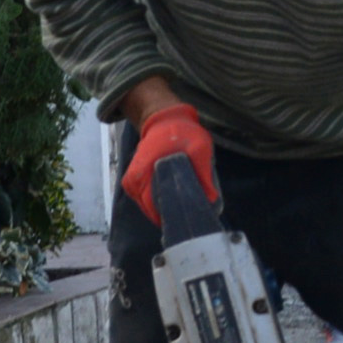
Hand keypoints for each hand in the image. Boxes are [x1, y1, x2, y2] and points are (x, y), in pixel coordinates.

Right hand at [120, 96, 216, 229]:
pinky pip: (144, 202)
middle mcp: (134, 180)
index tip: (190, 221)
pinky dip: (157, 205)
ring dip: (164, 212)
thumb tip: (211, 199)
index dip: (175, 216)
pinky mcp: (131, 183)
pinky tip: (172, 204)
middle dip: (172, 217)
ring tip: (184, 212)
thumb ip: (204, 172)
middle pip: (152, 211)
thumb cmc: (182, 133)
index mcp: (146, 171)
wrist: (165, 121)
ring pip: (148, 209)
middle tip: (192, 219)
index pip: (157, 206)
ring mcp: (131, 183)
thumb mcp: (200, 147)